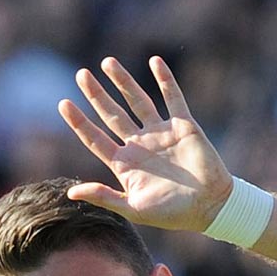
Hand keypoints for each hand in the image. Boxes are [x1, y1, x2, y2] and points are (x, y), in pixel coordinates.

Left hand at [57, 56, 234, 233]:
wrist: (212, 207)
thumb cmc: (173, 214)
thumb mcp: (135, 210)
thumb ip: (105, 197)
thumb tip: (72, 192)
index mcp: (125, 164)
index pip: (96, 139)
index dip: (79, 123)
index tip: (64, 104)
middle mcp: (140, 145)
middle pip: (112, 115)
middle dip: (96, 95)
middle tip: (80, 75)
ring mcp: (161, 134)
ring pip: (138, 101)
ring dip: (123, 82)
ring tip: (108, 63)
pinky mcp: (183, 127)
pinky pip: (173, 98)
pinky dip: (165, 80)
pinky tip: (155, 62)